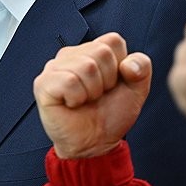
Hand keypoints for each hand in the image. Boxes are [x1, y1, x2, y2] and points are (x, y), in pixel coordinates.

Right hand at [33, 32, 151, 159]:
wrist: (94, 144)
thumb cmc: (109, 116)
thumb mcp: (136, 90)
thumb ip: (142, 68)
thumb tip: (128, 64)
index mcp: (92, 51)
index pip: (113, 41)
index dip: (119, 67)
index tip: (112, 84)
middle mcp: (71, 55)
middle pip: (101, 52)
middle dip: (107, 81)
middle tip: (97, 95)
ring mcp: (55, 67)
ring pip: (86, 66)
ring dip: (92, 91)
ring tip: (85, 100)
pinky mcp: (44, 84)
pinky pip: (69, 81)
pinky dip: (77, 98)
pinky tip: (72, 104)